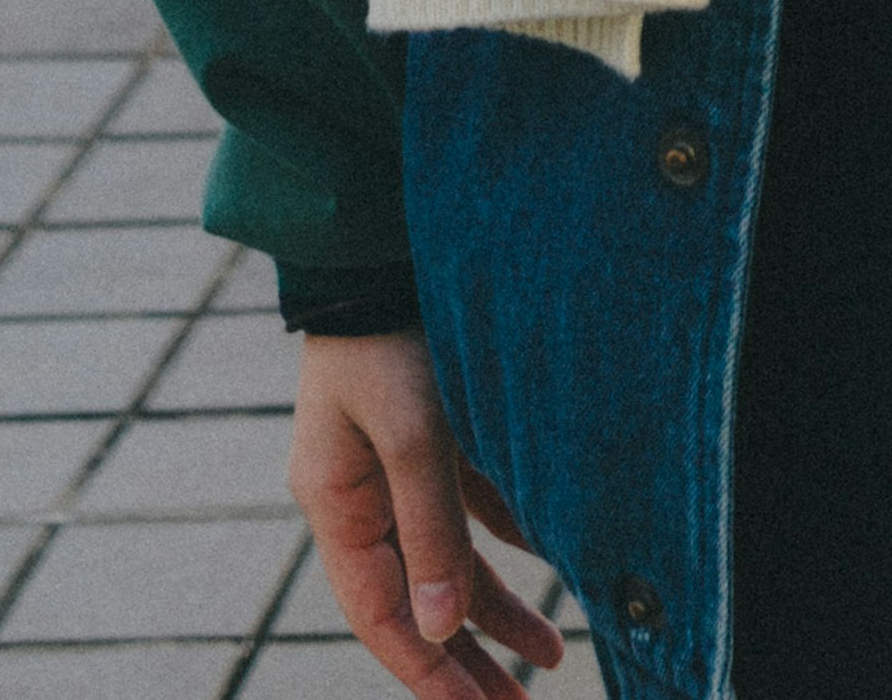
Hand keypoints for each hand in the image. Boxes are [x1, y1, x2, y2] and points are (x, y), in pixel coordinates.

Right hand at [288, 332, 566, 694]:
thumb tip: (437, 630)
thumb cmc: (391, 332)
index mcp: (338, 506)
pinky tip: (552, 564)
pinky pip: (472, 509)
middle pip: (418, 603)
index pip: (382, 618)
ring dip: (496, 611)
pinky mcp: (434, 433)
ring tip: (553, 658)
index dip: (428, 674)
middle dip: (467, 662)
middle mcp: (364, 497)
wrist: (388, 236)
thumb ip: (428, 529)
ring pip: (449, 563)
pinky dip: (508, 540)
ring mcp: (399, 467)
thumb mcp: (412, 431)